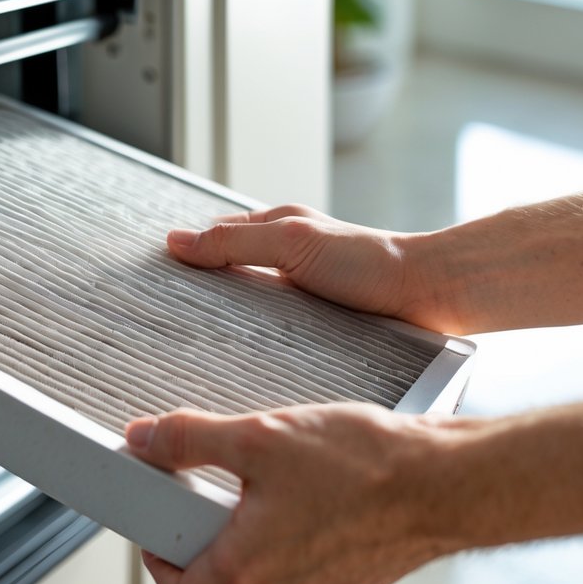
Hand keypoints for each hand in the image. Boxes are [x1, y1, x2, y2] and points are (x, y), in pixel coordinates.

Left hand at [125, 405, 457, 583]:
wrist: (447, 482)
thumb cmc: (366, 467)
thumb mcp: (259, 436)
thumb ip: (191, 439)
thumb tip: (147, 438)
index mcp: (248, 572)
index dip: (158, 564)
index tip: (158, 532)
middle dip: (194, 569)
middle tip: (192, 523)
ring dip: (241, 565)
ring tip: (247, 509)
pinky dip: (284, 559)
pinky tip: (298, 509)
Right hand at [168, 205, 451, 332]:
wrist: (428, 296)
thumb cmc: (368, 265)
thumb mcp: (291, 245)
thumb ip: (234, 242)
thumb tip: (177, 241)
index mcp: (276, 227)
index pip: (214, 235)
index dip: (186, 253)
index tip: (154, 278)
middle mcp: (288, 255)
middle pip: (228, 270)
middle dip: (201, 290)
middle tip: (168, 318)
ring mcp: (302, 288)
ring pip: (250, 301)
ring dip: (229, 320)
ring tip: (200, 345)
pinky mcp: (318, 319)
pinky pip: (275, 326)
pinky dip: (256, 336)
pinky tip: (247, 356)